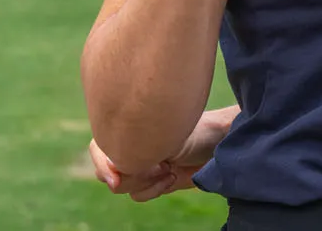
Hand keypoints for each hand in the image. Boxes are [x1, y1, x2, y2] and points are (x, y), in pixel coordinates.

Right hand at [88, 108, 232, 200]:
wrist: (222, 145)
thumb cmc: (198, 131)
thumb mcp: (166, 138)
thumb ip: (137, 152)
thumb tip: (115, 177)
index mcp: (131, 127)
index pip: (99, 145)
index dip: (102, 162)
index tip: (116, 176)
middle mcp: (133, 146)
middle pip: (107, 171)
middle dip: (131, 174)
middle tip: (159, 166)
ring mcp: (143, 165)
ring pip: (124, 186)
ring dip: (144, 182)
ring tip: (168, 169)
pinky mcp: (154, 182)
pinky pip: (139, 195)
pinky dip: (153, 190)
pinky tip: (173, 177)